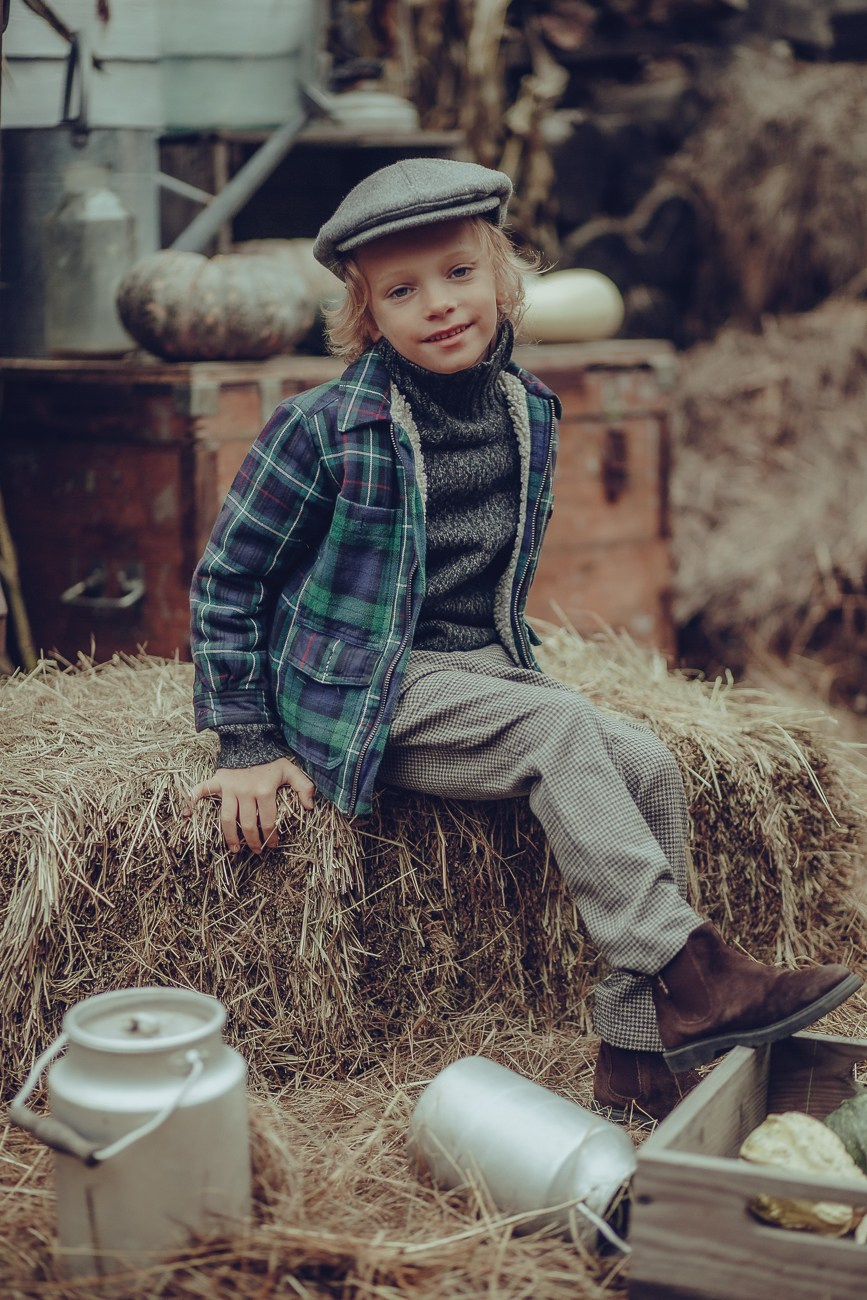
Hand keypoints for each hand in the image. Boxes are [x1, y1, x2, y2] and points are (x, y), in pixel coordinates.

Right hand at [186, 758, 314, 854]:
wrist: (253, 740)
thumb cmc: (272, 759)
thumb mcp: (291, 771)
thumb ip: (304, 787)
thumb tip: (310, 807)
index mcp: (265, 791)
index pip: (268, 821)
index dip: (271, 837)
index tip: (274, 846)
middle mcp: (246, 792)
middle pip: (247, 825)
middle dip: (252, 841)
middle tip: (256, 851)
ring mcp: (230, 788)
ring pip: (227, 818)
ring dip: (229, 836)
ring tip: (234, 850)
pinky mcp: (218, 781)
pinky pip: (203, 791)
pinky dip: (193, 800)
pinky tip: (187, 814)